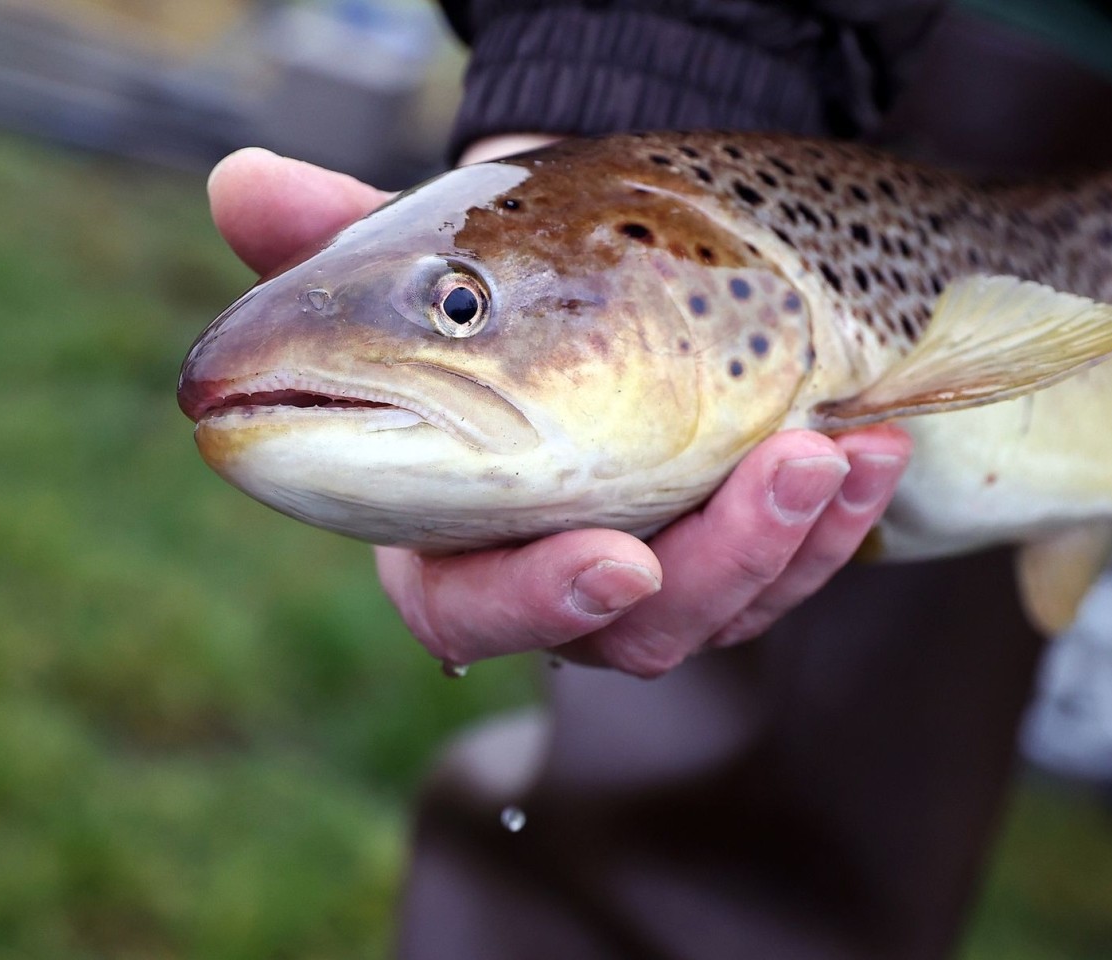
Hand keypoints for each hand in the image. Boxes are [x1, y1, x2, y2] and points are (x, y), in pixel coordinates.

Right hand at [207, 147, 912, 677]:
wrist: (572, 284)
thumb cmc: (476, 292)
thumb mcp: (412, 260)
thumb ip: (330, 242)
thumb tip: (237, 181)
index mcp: (447, 534)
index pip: (470, 609)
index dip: (535, 603)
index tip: (611, 558)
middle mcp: (552, 573)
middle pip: (631, 630)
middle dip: (716, 562)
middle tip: (785, 464)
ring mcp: (652, 567)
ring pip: (728, 603)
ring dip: (797, 530)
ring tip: (848, 438)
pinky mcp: (731, 546)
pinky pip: (791, 563)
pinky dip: (840, 511)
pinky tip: (874, 440)